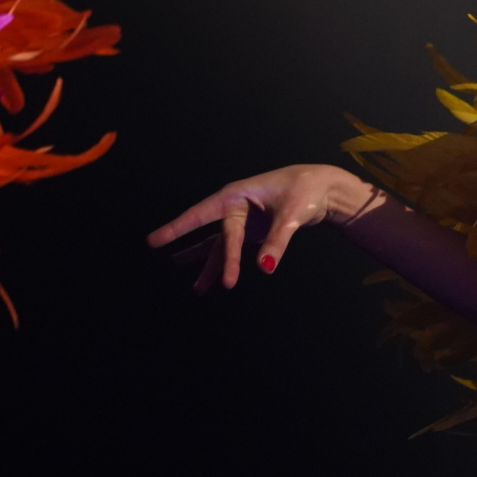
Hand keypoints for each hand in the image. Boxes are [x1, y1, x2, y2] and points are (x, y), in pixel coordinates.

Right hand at [147, 164, 383, 292]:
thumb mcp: (292, 214)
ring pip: (220, 247)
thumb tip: (266, 267)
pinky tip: (215, 281)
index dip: (177, 228)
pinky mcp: (252, 231)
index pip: (202, 214)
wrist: (322, 187)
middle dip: (205, 259)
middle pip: (217, 238)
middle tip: (187, 279)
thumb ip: (277, 240)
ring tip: (197, 290)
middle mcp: (234, 207)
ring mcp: (242, 221)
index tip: (154, 241)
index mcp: (237, 195)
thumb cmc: (305, 191)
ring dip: (211, 267)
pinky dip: (226, 264)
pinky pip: (232, 250)